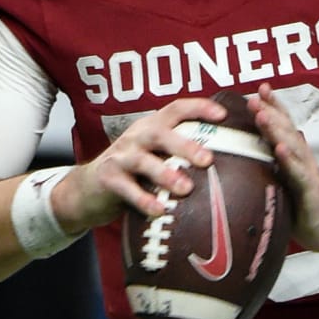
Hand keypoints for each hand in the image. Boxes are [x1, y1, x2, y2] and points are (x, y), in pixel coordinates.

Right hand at [52, 97, 221, 233]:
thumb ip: (180, 155)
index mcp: (152, 127)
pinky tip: (159, 211)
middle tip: (207, 159)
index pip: (176, 109)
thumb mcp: (155, 156)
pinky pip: (127, 189)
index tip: (223, 115)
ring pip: (144, 161)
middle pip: (161, 133)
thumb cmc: (134, 173)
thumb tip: (230, 164)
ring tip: (185, 189)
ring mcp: (121, 157)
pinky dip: (143, 200)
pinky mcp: (108, 179)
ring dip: (165, 174)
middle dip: (185, 145)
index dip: (198, 108)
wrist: (88, 189)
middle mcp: (137, 137)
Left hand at [247, 87, 318, 256]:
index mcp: (292, 153)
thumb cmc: (301, 203)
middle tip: (254, 98)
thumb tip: (241, 156)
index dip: (272, 106)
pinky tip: (279, 149)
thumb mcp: (282, 180)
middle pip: (284, 129)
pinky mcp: (309, 189)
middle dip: (269, 111)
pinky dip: (289, 159)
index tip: (259, 90)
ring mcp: (306, 171)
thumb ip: (267, 166)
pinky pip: (298, 172)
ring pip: (290, 145)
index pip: (282, 124)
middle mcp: (300, 157)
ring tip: (262, 116)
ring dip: (275, 129)